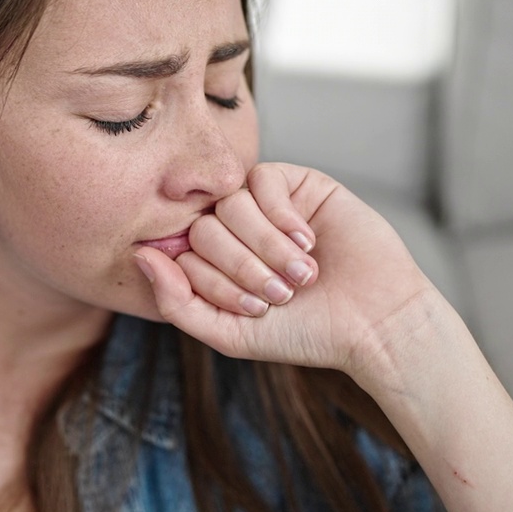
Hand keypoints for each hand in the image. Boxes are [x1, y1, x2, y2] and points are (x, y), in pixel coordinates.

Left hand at [135, 162, 437, 373]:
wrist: (373, 321)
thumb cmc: (304, 332)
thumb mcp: (229, 333)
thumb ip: (177, 302)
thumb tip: (140, 257)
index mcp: (215, 265)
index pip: (182, 256)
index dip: (215, 284)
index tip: (256, 310)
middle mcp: (235, 232)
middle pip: (204, 228)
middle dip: (242, 267)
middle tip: (280, 293)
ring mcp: (265, 204)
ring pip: (230, 202)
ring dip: (265, 245)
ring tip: (300, 274)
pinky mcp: (297, 183)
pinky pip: (263, 179)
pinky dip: (280, 215)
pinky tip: (307, 242)